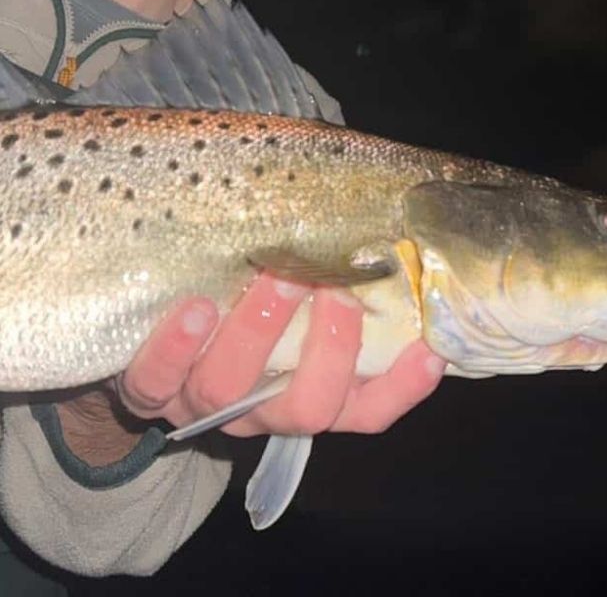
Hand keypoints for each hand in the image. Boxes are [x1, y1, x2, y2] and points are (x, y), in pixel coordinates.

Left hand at [120, 273, 445, 435]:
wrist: (167, 325)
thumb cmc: (255, 298)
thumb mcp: (304, 297)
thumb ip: (340, 278)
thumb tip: (390, 224)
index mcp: (310, 394)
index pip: (367, 410)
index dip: (402, 390)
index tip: (428, 351)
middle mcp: (263, 409)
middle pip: (307, 410)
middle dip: (329, 352)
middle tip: (335, 291)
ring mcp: (205, 405)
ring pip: (232, 393)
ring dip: (257, 333)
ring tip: (275, 275)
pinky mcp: (150, 391)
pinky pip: (156, 384)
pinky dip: (177, 348)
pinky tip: (197, 308)